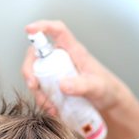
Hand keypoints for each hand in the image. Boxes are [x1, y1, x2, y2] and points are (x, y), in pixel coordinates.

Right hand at [22, 20, 138, 138]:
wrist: (109, 104)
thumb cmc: (107, 90)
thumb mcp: (96, 87)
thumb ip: (81, 85)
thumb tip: (62, 85)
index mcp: (74, 51)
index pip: (58, 31)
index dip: (42, 27)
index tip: (29, 29)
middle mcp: (62, 59)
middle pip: (37, 56)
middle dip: (29, 70)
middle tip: (33, 85)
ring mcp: (57, 73)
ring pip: (36, 76)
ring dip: (37, 92)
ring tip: (50, 107)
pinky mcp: (55, 87)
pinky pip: (42, 91)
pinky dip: (43, 101)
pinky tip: (53, 111)